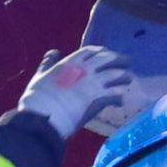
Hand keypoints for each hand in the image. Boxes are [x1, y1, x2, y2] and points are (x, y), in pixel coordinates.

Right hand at [19, 45, 139, 143]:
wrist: (45, 115)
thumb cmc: (38, 97)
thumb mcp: (41, 75)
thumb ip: (48, 63)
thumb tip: (53, 51)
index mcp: (71, 61)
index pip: (92, 50)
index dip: (102, 51)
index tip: (107, 54)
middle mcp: (86, 68)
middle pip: (109, 58)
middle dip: (120, 59)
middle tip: (127, 62)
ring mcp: (95, 82)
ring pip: (117, 74)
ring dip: (124, 77)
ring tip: (128, 81)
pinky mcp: (101, 98)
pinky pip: (117, 94)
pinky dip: (120, 97)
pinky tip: (120, 102)